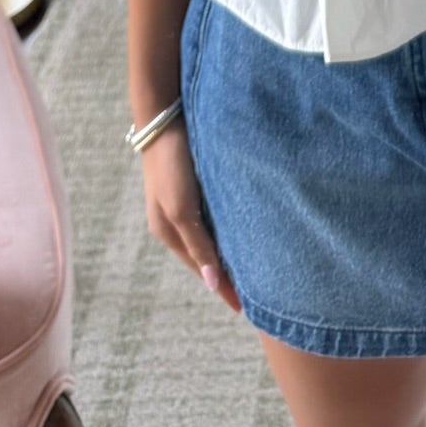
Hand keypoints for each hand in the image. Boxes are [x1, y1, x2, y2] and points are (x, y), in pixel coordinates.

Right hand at [138, 119, 241, 315]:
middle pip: (208, 256)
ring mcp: (186, 202)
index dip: (224, 288)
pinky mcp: (197, 183)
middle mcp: (177, 220)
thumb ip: (199, 245)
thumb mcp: (182, 208)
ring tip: (258, 266)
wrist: (164, 116)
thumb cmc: (171, 163)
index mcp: (169, 232)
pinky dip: (231, 227)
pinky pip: (217, 214)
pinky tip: (247, 228)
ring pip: (214, 236)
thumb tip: (214, 285)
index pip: (203, 270)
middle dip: (229, 274)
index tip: (248, 310)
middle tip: (260, 293)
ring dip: (232, 250)